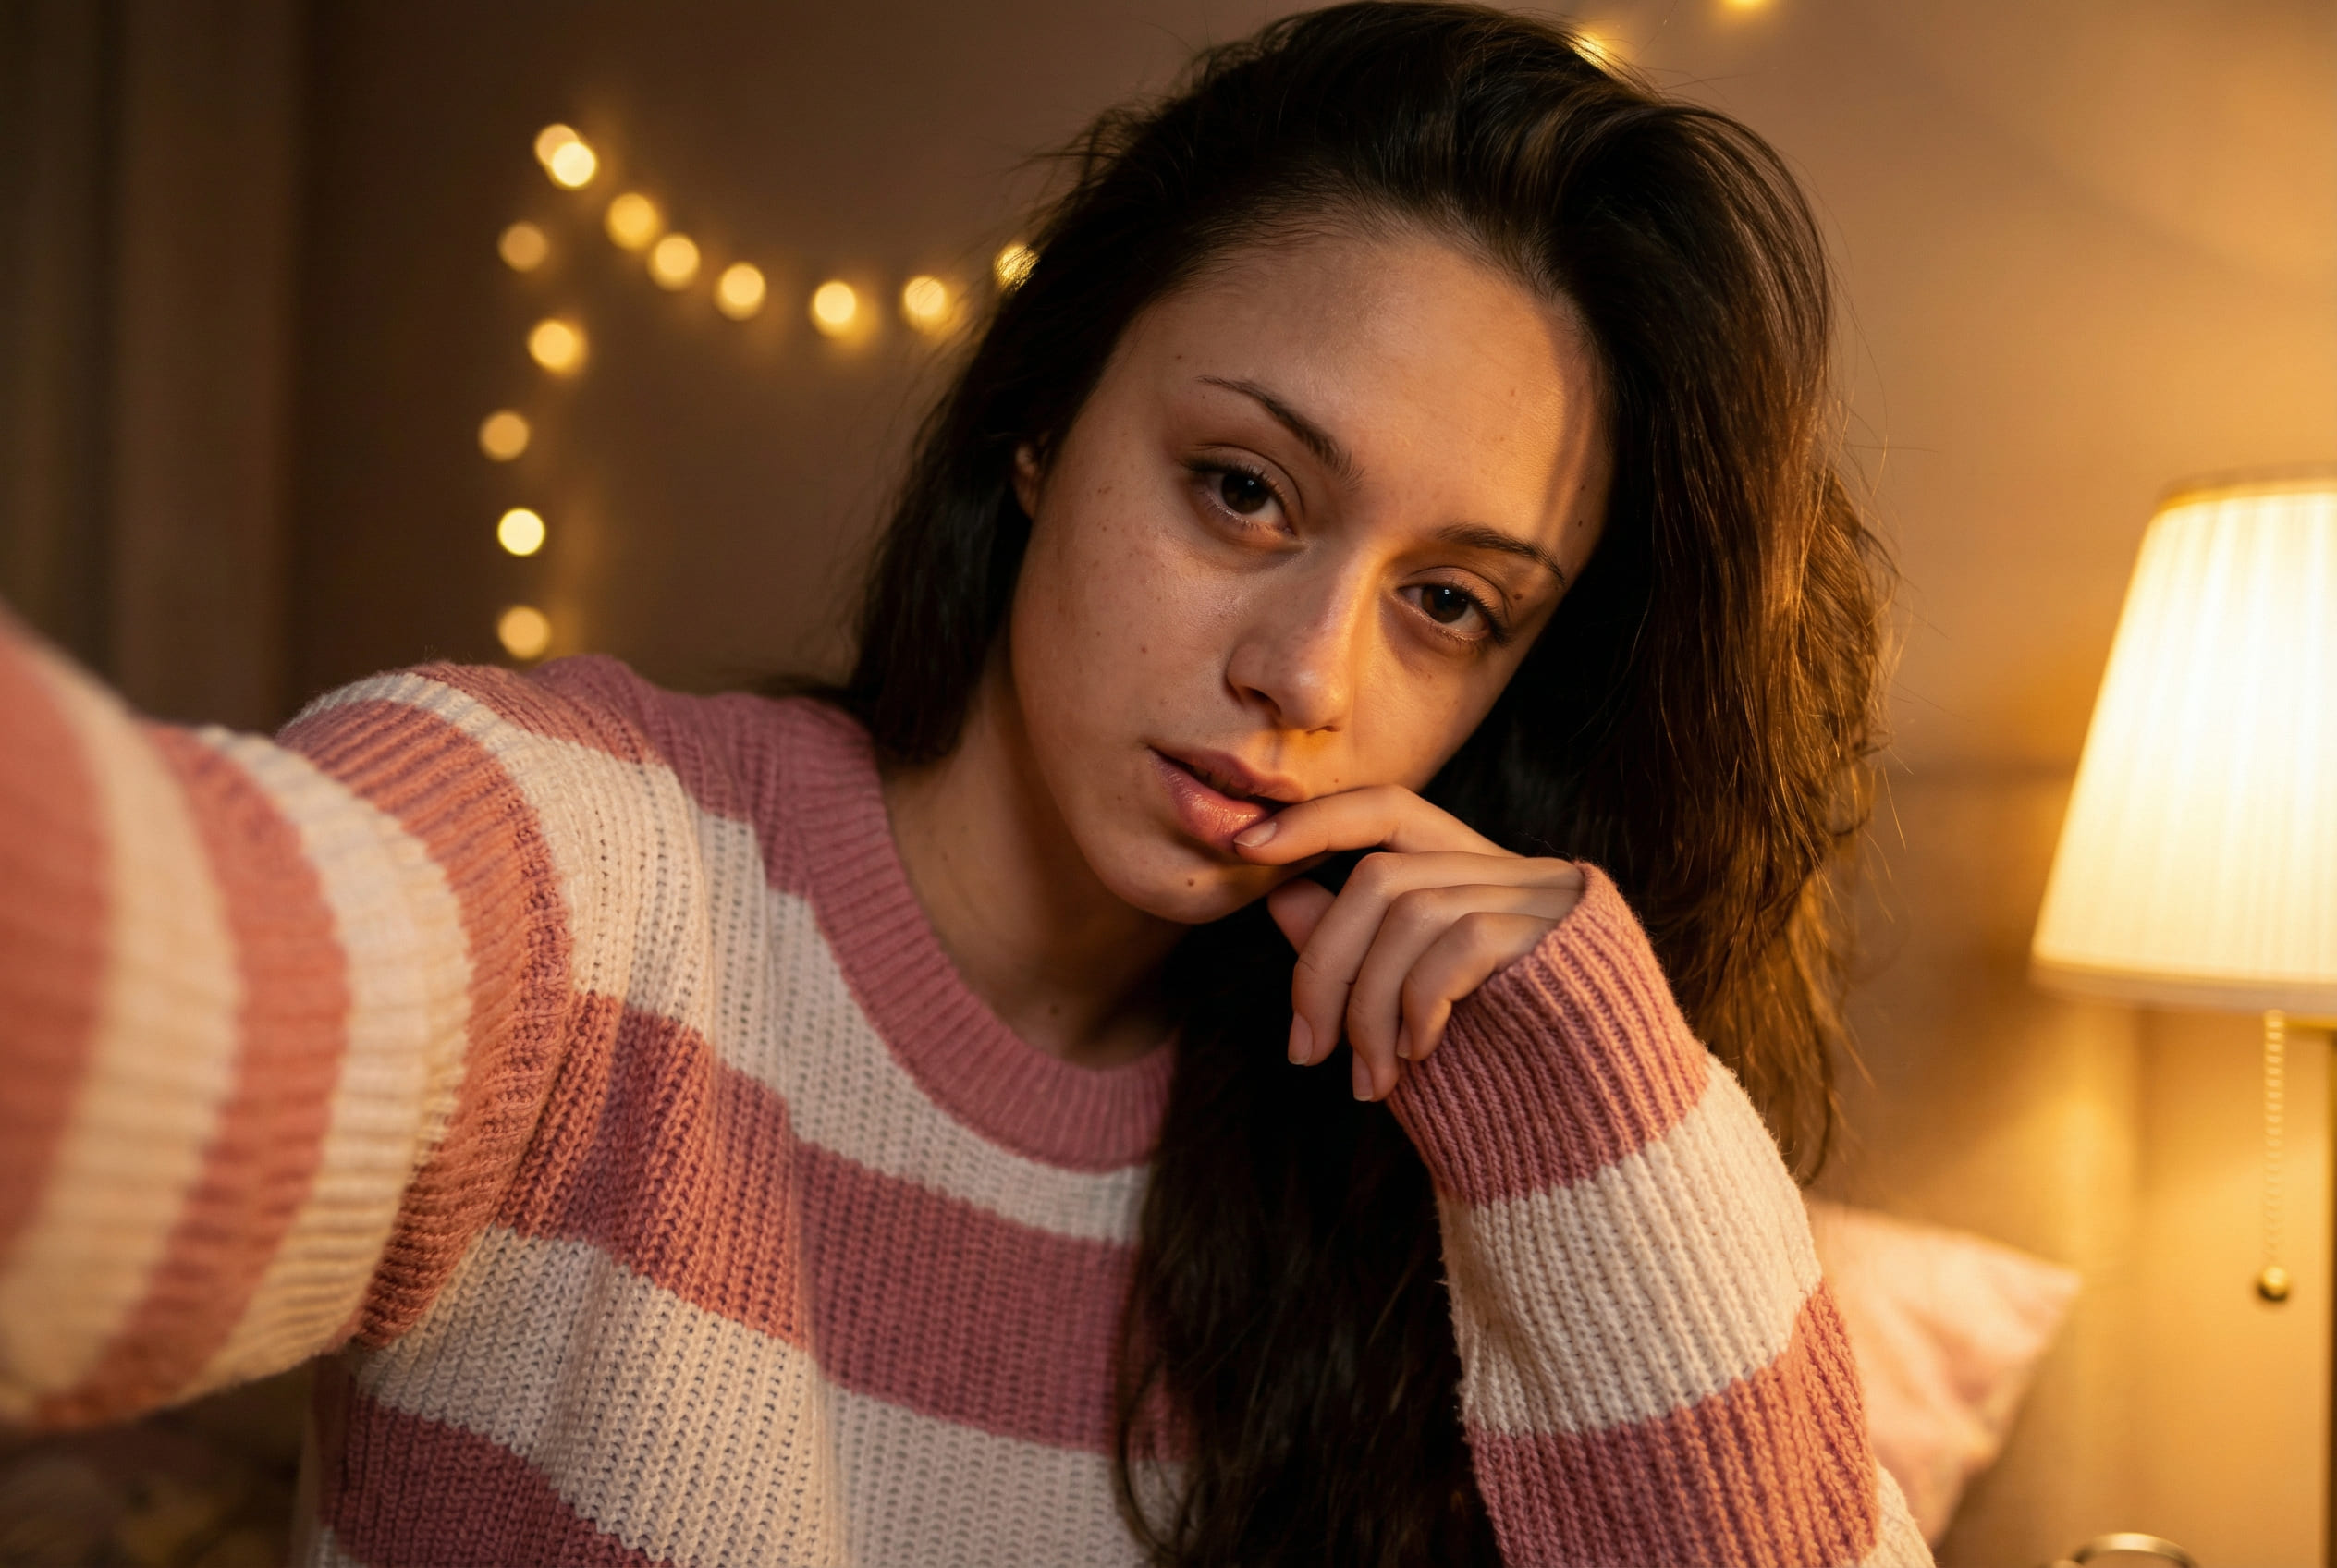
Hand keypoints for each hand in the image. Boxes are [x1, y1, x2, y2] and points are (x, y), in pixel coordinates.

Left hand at [1232, 786, 1584, 1101]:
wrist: (1611, 1130)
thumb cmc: (1507, 1072)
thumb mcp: (1409, 1007)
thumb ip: (1357, 947)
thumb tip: (1282, 894)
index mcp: (1476, 874)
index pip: (1387, 808)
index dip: (1316, 818)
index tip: (1245, 846)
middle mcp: (1512, 870)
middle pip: (1380, 877)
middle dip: (1324, 966)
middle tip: (1306, 1052)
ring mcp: (1543, 898)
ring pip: (1409, 911)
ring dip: (1369, 1007)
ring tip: (1371, 1080)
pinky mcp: (1560, 934)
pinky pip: (1458, 944)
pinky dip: (1420, 1004)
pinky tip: (1421, 1056)